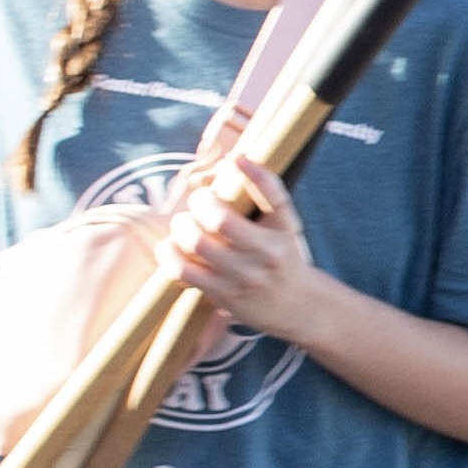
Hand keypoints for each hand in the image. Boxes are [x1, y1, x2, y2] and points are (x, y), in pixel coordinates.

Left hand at [157, 156, 353, 340]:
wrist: (298, 307)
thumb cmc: (283, 257)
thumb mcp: (285, 227)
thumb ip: (263, 199)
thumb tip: (232, 161)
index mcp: (285, 232)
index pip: (275, 198)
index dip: (256, 175)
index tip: (236, 160)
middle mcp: (268, 254)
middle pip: (220, 221)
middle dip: (200, 203)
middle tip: (200, 203)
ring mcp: (244, 277)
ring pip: (197, 243)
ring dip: (182, 227)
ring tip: (185, 226)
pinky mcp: (223, 294)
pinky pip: (183, 270)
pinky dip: (169, 253)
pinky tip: (172, 247)